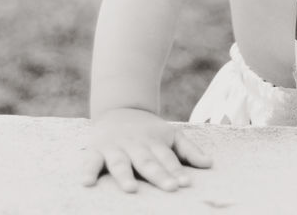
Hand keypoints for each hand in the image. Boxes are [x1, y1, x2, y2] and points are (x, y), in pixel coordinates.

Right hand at [82, 107, 212, 192]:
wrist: (119, 108)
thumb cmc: (149, 130)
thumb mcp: (170, 135)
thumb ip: (189, 150)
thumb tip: (209, 165)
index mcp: (155, 142)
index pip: (167, 158)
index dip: (175, 171)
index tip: (185, 183)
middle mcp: (136, 144)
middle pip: (147, 162)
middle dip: (158, 175)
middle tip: (169, 188)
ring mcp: (115, 147)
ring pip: (121, 162)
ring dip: (125, 175)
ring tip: (131, 189)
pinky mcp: (96, 149)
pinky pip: (91, 161)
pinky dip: (88, 171)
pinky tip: (87, 183)